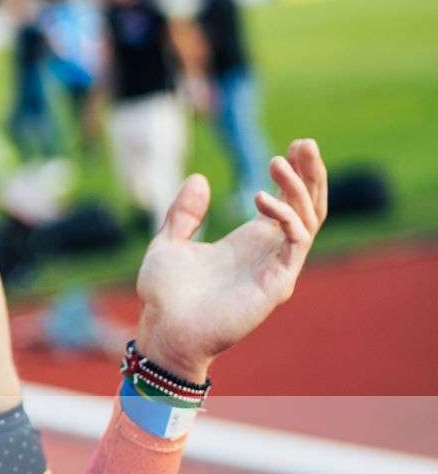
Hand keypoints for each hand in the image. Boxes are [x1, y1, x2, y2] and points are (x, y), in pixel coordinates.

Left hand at [134, 139, 327, 381]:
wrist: (162, 331)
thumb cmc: (165, 296)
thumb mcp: (169, 241)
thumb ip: (185, 212)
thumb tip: (200, 179)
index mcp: (249, 242)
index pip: (287, 202)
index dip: (294, 174)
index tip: (294, 146)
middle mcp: (269, 253)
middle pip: (308, 207)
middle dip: (311, 174)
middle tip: (305, 143)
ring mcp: (276, 268)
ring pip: (309, 220)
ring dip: (299, 188)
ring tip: (278, 160)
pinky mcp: (277, 284)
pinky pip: (296, 242)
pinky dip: (286, 216)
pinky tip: (262, 197)